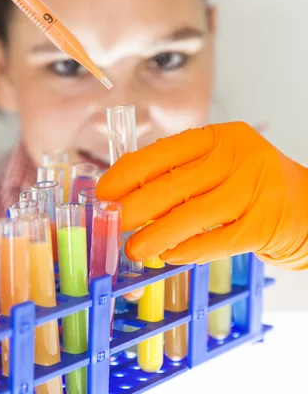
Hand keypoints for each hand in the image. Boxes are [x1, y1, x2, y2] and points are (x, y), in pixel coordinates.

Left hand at [96, 122, 307, 269]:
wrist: (305, 206)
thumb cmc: (251, 185)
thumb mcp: (220, 164)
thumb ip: (183, 173)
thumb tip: (128, 195)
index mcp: (220, 138)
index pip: (164, 152)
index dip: (128, 173)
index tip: (104, 191)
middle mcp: (238, 159)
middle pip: (174, 185)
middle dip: (135, 208)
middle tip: (113, 223)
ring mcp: (253, 192)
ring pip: (191, 216)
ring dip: (156, 236)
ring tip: (134, 249)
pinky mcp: (262, 226)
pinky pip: (216, 242)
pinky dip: (188, 250)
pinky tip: (169, 255)